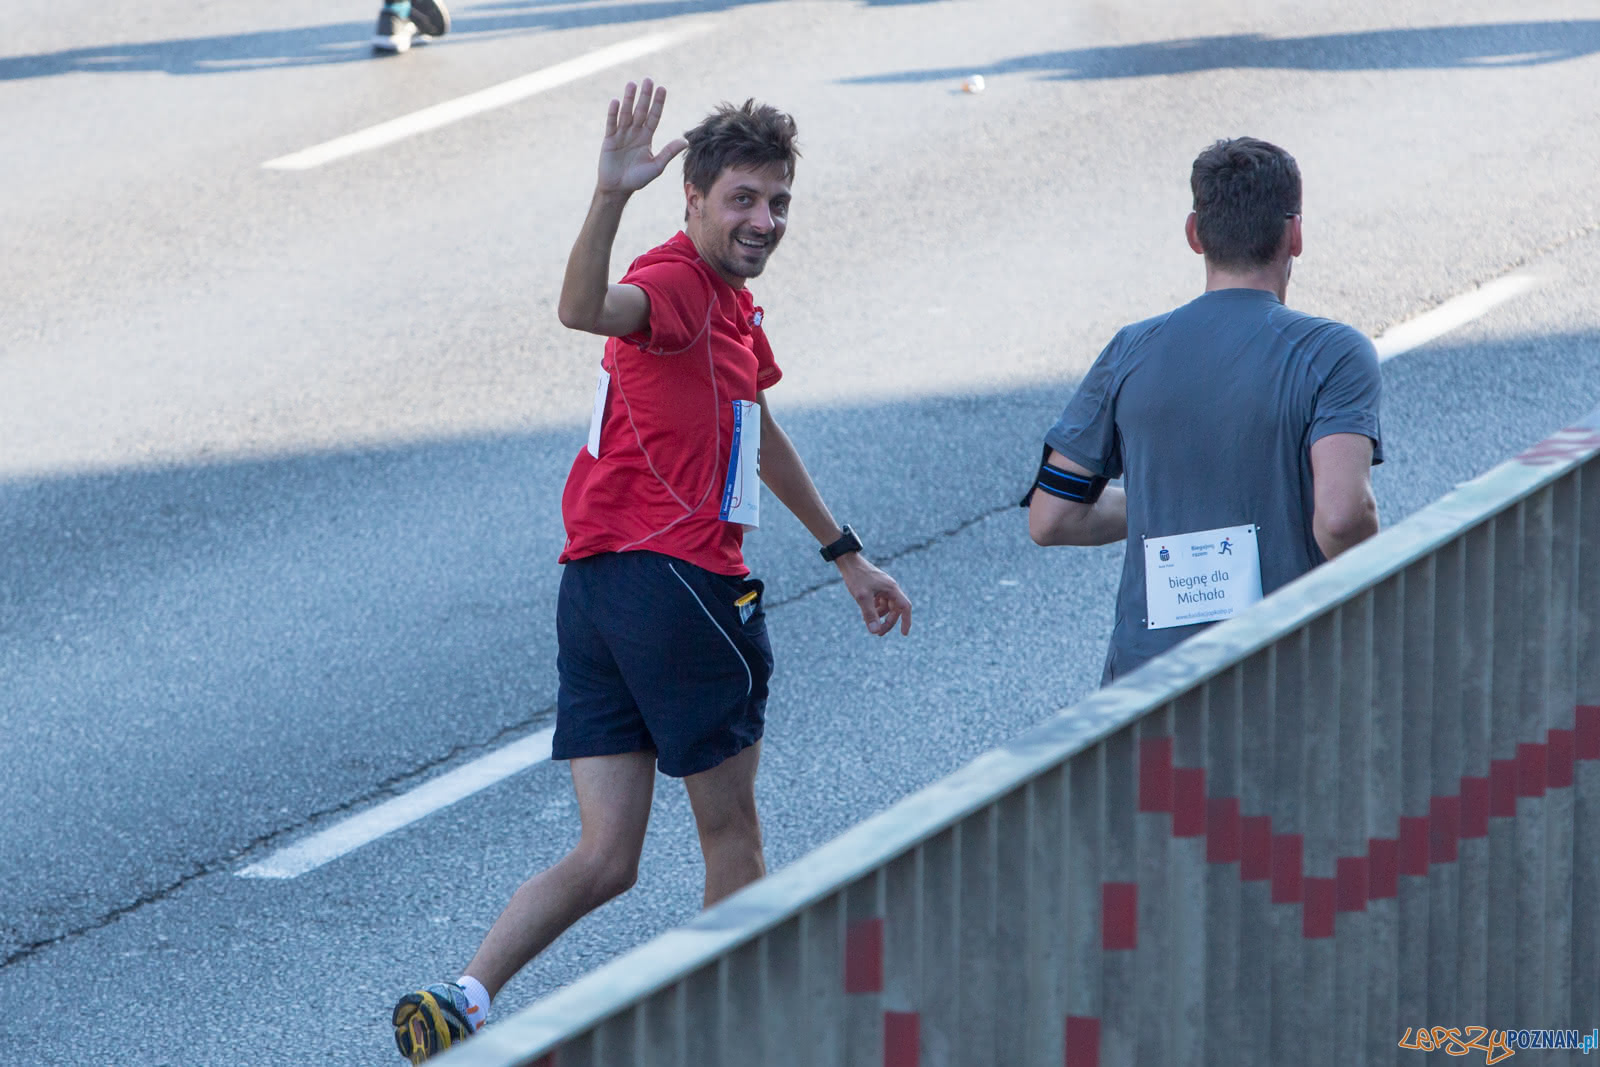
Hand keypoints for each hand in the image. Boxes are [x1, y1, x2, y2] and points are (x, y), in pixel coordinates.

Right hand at [597, 79, 688, 194]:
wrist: (618, 188)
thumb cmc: (637, 179)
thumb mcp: (656, 166)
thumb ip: (668, 153)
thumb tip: (685, 141)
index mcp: (647, 137)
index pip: (654, 117)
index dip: (658, 104)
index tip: (662, 89)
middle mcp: (635, 133)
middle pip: (641, 111)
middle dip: (645, 96)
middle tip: (648, 80)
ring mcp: (621, 134)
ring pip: (626, 113)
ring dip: (629, 100)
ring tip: (632, 84)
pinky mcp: (610, 139)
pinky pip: (612, 124)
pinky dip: (613, 113)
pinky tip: (615, 101)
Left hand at [838, 555, 912, 636]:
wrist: (848, 561)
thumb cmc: (856, 577)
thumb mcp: (862, 597)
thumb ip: (870, 614)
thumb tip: (875, 632)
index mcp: (892, 589)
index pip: (905, 607)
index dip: (906, 621)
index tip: (903, 634)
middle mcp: (890, 588)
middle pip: (895, 609)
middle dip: (888, 622)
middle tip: (878, 633)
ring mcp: (883, 586)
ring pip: (887, 606)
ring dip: (880, 616)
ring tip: (868, 621)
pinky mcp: (876, 586)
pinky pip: (880, 601)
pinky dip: (875, 609)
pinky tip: (865, 612)